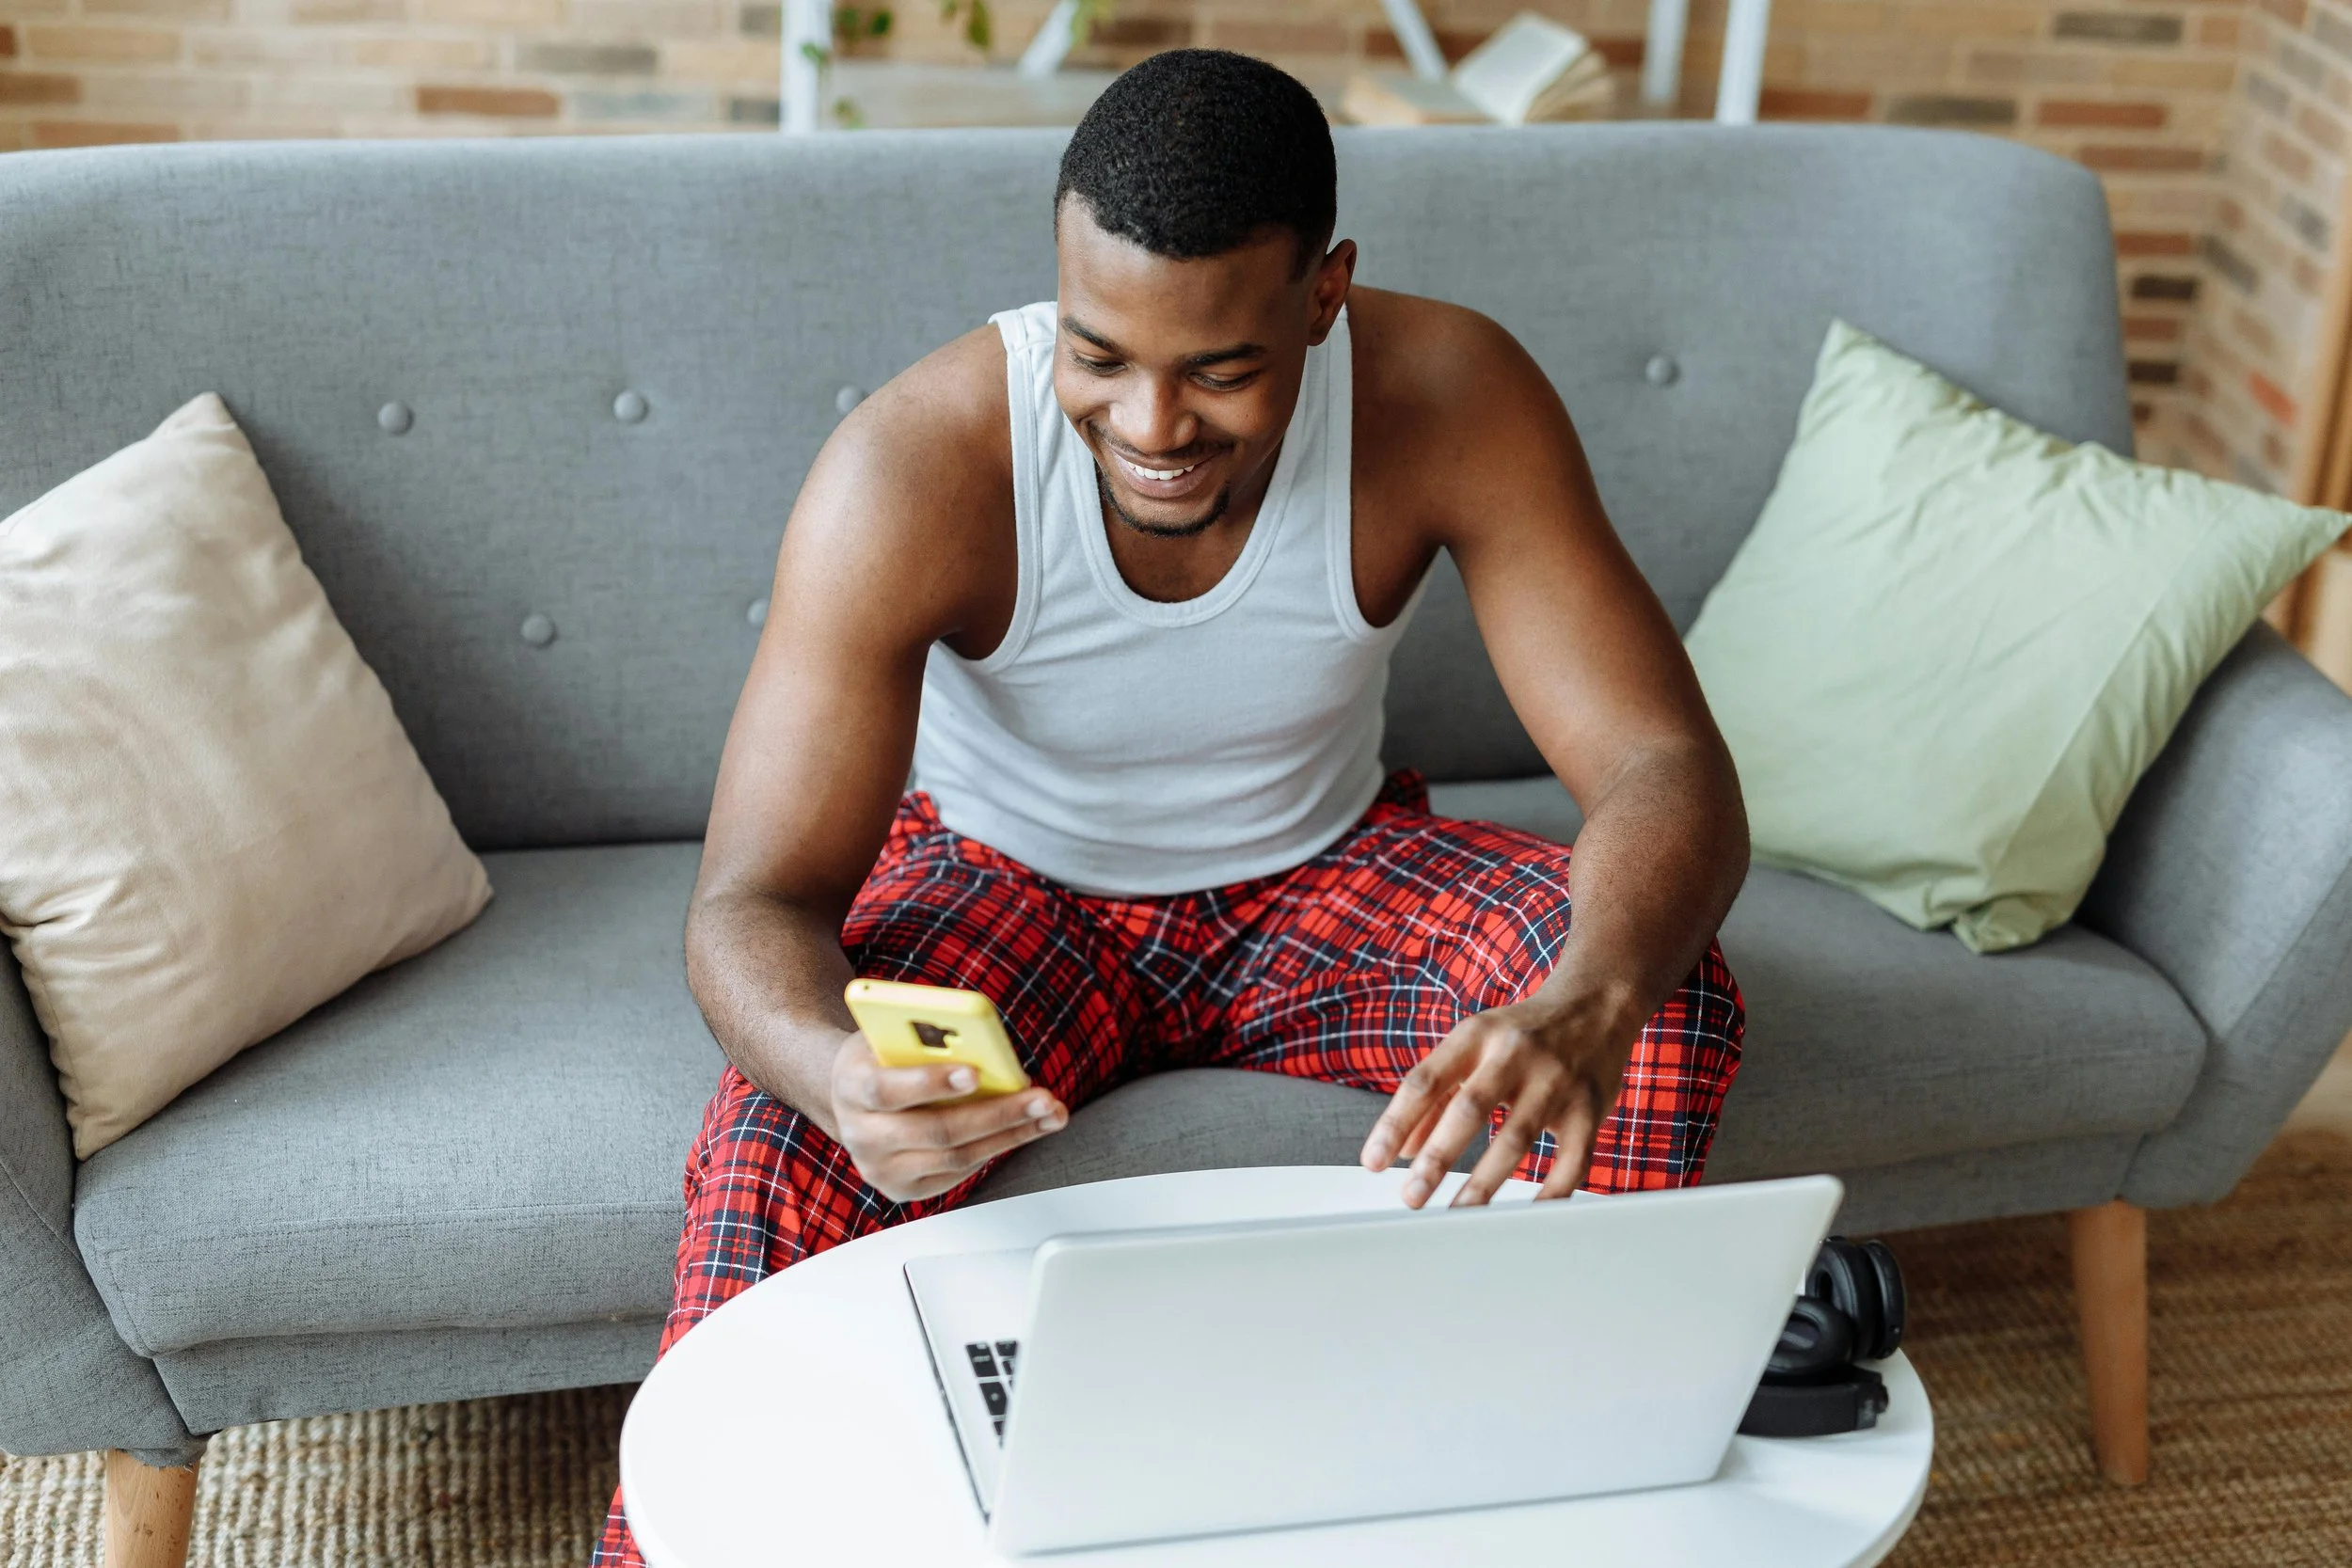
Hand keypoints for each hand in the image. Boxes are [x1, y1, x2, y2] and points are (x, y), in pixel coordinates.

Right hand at [829, 1032, 1066, 1202]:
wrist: (852, 1096)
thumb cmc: (882, 1056)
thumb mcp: (892, 1035)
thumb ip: (926, 1038)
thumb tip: (986, 1045)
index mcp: (851, 1086)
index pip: (887, 1089)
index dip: (931, 1082)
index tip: (975, 1073)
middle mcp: (861, 1135)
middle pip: (935, 1130)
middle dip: (996, 1113)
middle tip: (1039, 1097)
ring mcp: (881, 1168)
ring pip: (955, 1157)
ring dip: (1010, 1134)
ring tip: (1048, 1113)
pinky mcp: (903, 1189)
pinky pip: (958, 1171)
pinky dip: (995, 1148)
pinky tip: (1024, 1128)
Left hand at [1357, 991, 1638, 1208]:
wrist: (1597, 1002)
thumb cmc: (1521, 1033)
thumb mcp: (1473, 1047)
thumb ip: (1437, 1095)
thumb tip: (1403, 1152)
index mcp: (1475, 1036)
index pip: (1425, 1081)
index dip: (1395, 1123)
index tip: (1373, 1163)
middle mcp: (1514, 1054)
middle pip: (1470, 1108)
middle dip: (1438, 1158)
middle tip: (1411, 1197)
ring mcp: (1556, 1080)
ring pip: (1517, 1138)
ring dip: (1485, 1182)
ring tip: (1459, 1215)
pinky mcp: (1590, 1108)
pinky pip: (1571, 1160)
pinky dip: (1549, 1193)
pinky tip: (1525, 1217)